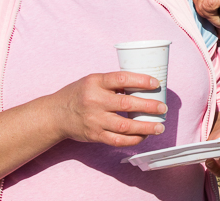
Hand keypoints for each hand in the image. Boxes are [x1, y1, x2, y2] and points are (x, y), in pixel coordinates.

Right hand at [50, 72, 167, 146]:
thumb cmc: (78, 94)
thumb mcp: (92, 81)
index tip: (156, 84)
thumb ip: (112, 83)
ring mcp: (94, 120)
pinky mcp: (95, 135)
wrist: (56, 114)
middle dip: (149, 106)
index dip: (141, 81)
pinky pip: (117, 140)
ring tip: (159, 127)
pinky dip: (133, 139)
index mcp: (95, 82)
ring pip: (125, 126)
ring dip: (145, 127)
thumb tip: (142, 86)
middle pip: (126, 104)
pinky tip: (144, 136)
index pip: (121, 79)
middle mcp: (94, 101)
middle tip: (163, 108)